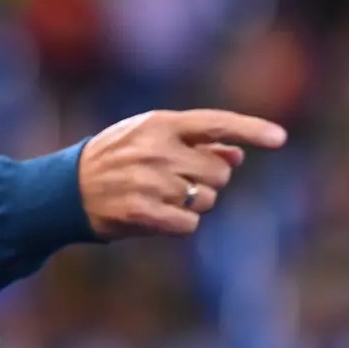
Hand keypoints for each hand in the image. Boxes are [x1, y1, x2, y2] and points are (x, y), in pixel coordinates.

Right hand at [78, 110, 286, 239]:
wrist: (68, 188)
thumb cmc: (117, 158)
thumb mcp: (150, 137)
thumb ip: (195, 143)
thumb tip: (236, 157)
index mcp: (161, 124)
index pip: (216, 122)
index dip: (251, 130)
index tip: (280, 139)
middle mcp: (158, 150)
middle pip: (218, 173)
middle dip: (209, 182)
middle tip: (180, 181)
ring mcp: (149, 181)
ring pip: (206, 201)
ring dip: (194, 204)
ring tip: (162, 197)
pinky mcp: (142, 212)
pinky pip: (189, 225)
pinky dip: (181, 224)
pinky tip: (159, 216)